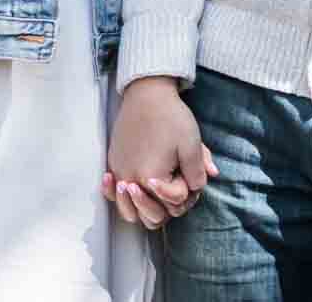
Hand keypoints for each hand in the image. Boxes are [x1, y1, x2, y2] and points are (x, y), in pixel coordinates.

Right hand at [104, 77, 217, 227]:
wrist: (147, 93)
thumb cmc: (170, 117)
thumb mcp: (192, 145)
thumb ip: (198, 173)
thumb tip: (198, 187)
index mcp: (151, 178)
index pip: (174, 203)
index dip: (187, 191)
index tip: (186, 172)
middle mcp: (130, 180)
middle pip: (151, 217)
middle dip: (168, 207)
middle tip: (176, 188)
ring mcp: (119, 172)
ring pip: (130, 211)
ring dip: (143, 210)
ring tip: (151, 198)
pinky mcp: (114, 162)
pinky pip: (113, 193)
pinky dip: (118, 196)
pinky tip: (121, 190)